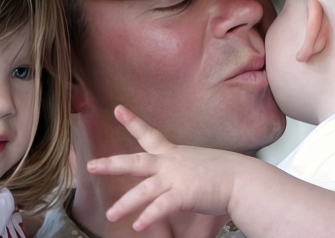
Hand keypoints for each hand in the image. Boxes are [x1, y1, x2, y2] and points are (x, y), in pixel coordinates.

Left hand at [87, 105, 245, 230]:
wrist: (243, 179)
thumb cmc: (226, 173)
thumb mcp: (200, 165)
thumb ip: (185, 171)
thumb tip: (184, 178)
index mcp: (174, 153)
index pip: (149, 134)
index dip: (132, 122)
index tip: (117, 109)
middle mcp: (170, 163)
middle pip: (135, 162)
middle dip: (112, 164)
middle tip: (90, 166)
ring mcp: (176, 179)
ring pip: (143, 191)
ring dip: (125, 203)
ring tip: (111, 215)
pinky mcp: (184, 194)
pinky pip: (161, 207)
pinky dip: (148, 216)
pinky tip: (138, 226)